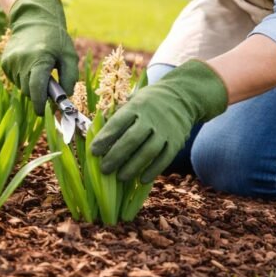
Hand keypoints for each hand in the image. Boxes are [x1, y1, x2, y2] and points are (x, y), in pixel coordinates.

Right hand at [1, 0, 78, 112]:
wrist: (34, 19)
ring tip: (39, 70)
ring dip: (30, 84)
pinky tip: (29, 66)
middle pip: (28, 91)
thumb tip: (64, 96)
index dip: (40, 104)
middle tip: (48, 86)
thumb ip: (70, 77)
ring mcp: (11, 61)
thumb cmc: (55, 38)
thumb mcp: (70, 55)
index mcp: (39, 59)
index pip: (36, 89)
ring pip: (21, 86)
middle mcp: (22, 60)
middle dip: (38, 94)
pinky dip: (23, 77)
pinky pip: (14, 79)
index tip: (44, 112)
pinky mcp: (5, 61)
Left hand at [90, 59, 228, 183]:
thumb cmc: (149, 102)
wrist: (182, 96)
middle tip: (104, 169)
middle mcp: (151, 118)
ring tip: (120, 178)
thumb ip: (119, 116)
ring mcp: (165, 130)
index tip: (93, 151)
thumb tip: (96, 133)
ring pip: (148, 151)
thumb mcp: (134, 100)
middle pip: (132, 139)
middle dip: (116, 156)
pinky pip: (165, 158)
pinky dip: (153, 170)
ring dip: (133, 166)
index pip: (118, 123)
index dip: (105, 138)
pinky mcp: (176, 141)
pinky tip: (142, 180)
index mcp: (136, 106)